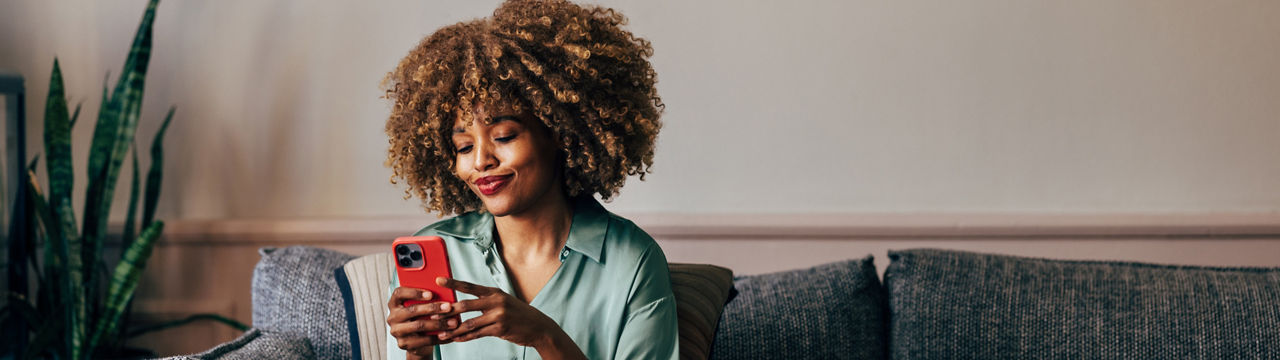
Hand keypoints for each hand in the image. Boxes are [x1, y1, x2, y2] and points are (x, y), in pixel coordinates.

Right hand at [386, 287, 458, 356]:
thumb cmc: (421, 317)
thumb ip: (427, 298)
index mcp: (394, 303)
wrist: (416, 340)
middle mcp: (392, 317)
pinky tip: (450, 334)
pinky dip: (439, 337)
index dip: (414, 292)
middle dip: (432, 308)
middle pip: (412, 310)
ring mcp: (397, 331)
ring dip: (438, 324)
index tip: (431, 294)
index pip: (399, 293)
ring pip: (419, 325)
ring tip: (453, 322)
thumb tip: (445, 291)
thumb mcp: (421, 306)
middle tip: (449, 307)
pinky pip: (423, 340)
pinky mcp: (404, 344)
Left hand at [435, 277, 584, 358]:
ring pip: (469, 322)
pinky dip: (465, 337)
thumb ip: (486, 301)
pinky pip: (477, 334)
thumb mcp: (504, 302)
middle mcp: (496, 301)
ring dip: (453, 329)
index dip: (453, 283)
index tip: (439, 279)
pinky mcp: (500, 329)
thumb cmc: (518, 314)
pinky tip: (455, 339)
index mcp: (494, 292)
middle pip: (465, 305)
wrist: (538, 326)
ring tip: (441, 333)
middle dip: (447, 311)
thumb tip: (464, 304)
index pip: (470, 286)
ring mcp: (498, 315)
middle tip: (433, 313)